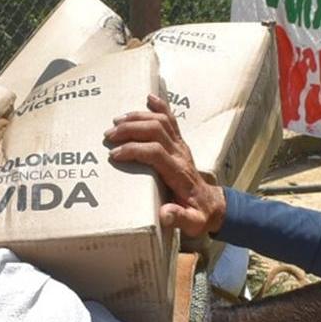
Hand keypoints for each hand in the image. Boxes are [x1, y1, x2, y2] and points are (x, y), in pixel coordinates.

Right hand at [104, 95, 226, 237]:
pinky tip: (148, 98)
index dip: (134, 150)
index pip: (155, 152)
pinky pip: (171, 119)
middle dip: (130, 130)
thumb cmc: (198, 214)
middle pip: (156, 130)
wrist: (211, 205)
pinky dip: (159, 106)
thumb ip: (180, 219)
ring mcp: (181, 146)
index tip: (114, 155)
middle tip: (109, 136)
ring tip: (116, 122)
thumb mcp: (192, 223)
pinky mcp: (180, 142)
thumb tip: (165, 214)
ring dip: (138, 118)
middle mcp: (180, 154)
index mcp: (178, 172)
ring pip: (161, 121)